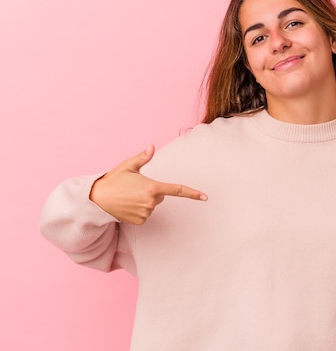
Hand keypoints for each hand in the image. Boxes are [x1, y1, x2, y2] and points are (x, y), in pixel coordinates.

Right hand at [90, 145, 206, 224]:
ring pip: (152, 206)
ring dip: (144, 201)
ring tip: (128, 197)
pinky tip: (127, 206)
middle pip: (160, 196)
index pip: (177, 190)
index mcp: (152, 187)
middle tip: (133, 188)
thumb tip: (152, 147)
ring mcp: (146, 212)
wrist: (97, 199)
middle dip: (151, 191)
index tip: (205, 197)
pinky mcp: (140, 221)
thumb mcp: (128, 166)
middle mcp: (151, 201)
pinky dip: (138, 210)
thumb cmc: (113, 180)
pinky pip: (145, 214)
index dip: (192, 194)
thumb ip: (142, 157)